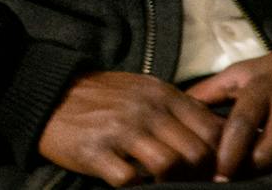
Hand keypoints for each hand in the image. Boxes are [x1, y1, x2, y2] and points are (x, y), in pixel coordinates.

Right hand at [36, 71, 222, 185]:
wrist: (49, 94)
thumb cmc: (102, 97)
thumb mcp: (144, 91)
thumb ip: (179, 109)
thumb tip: (220, 135)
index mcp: (162, 94)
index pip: (212, 129)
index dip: (222, 156)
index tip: (219, 171)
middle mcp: (145, 110)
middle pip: (197, 153)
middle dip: (201, 175)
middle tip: (194, 184)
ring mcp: (120, 131)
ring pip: (169, 167)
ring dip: (172, 183)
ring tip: (165, 185)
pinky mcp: (96, 152)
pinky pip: (131, 180)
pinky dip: (138, 188)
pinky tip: (135, 184)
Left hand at [183, 20, 271, 180]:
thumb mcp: (247, 70)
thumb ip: (212, 89)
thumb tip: (179, 104)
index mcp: (263, 86)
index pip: (241, 125)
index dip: (228, 153)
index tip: (217, 172)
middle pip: (266, 153)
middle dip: (248, 170)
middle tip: (234, 179)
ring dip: (271, 174)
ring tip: (256, 176)